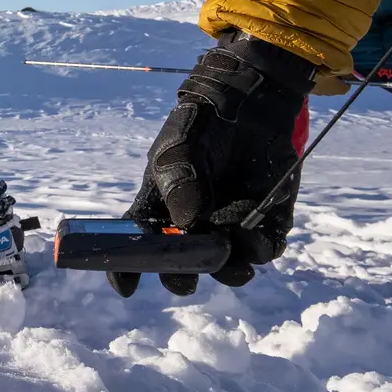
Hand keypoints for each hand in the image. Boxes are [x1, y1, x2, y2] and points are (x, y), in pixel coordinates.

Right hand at [110, 29, 316, 297]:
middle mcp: (193, 228)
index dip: (125, 270)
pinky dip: (257, 249)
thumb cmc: (199, 126)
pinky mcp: (265, 224)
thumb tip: (187, 226)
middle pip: (183, 267)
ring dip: (225, 270)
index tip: (126, 287)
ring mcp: (229, 228)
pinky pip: (262, 250)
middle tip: (185, 274)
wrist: (247, 105)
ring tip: (226, 254)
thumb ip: (179, 182)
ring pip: (226, 267)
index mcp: (160, 211)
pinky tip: (252, 235)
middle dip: (182, 277)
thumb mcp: (178, 147)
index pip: (137, 247)